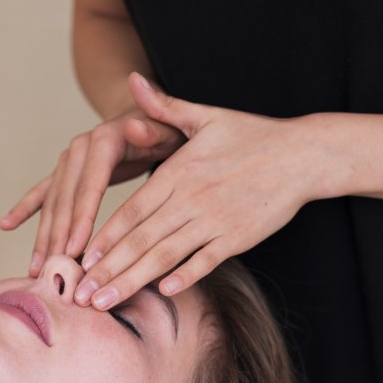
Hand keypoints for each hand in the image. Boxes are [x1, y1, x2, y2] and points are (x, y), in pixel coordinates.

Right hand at [0, 99, 185, 276]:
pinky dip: (25, 209)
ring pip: (52, 202)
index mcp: (105, 140)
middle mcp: (80, 149)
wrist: (149, 118)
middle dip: (58, 236)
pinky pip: (42, 193)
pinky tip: (5, 225)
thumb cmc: (167, 131)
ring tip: (35, 269)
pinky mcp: (64, 171)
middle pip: (66, 198)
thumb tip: (134, 128)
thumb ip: (154, 130)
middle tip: (53, 269)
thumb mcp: (170, 128)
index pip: (90, 184)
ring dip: (42, 236)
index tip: (76, 247)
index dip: (81, 217)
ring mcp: (68, 161)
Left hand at [73, 72, 325, 309]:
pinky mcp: (238, 237)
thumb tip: (132, 81)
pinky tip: (162, 292)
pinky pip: (205, 261)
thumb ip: (163, 107)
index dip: (104, 235)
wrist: (303, 155)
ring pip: (165, 255)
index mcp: (178, 172)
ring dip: (133, 280)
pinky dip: (184, 276)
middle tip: (79, 294)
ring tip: (104, 302)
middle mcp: (192, 198)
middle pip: (141, 239)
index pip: (132, 209)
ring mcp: (215, 220)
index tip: (80, 258)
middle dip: (107, 269)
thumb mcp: (204, 116)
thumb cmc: (250, 135)